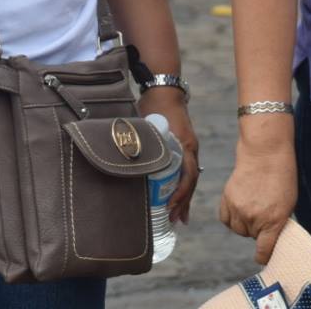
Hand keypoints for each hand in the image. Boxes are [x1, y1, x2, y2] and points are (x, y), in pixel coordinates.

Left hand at [138, 88, 199, 222]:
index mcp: (184, 144)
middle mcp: (190, 148)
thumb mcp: (146, 124)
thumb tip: (119, 161)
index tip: (170, 206)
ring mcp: (190, 149)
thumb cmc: (154, 105)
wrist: (165, 90)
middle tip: (173, 220)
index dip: (180, 192)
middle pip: (191, 180)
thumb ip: (137, 141)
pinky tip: (178, 201)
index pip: (188, 174)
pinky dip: (184, 187)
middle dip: (183, 201)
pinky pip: (187, 172)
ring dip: (185, 198)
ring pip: (191, 178)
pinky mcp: (185, 149)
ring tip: (179, 218)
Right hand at [219, 139, 297, 264]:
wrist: (265, 153)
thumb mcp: (288, 204)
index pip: (264, 251)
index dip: (263, 256)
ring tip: (253, 205)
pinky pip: (226, 219)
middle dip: (258, 228)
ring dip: (244, 223)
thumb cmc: (281, 177)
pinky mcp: (227, 199)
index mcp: (273, 221)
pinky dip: (232, 217)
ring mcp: (238, 209)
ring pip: (238, 229)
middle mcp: (254, 218)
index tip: (263, 257)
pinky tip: (240, 206)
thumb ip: (278, 223)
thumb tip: (269, 239)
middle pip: (251, 236)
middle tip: (265, 211)